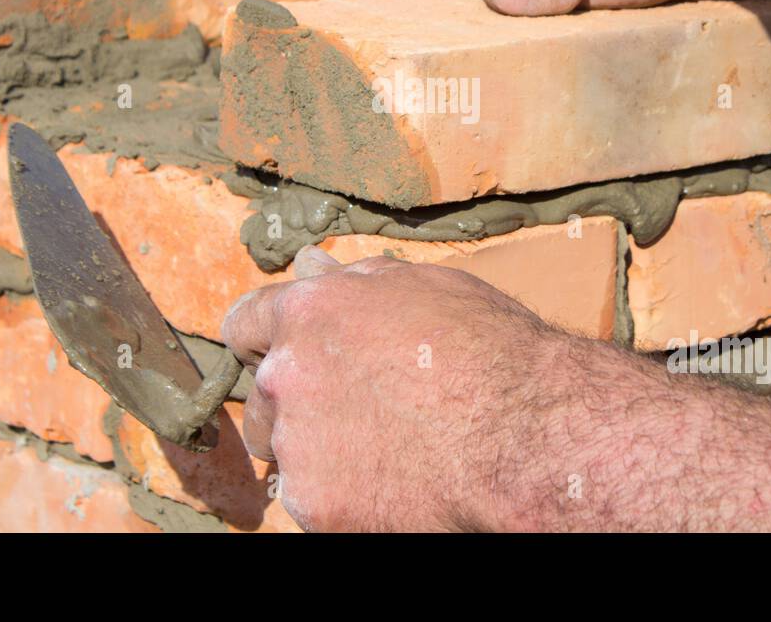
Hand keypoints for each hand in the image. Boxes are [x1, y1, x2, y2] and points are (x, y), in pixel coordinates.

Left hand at [220, 246, 565, 531]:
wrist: (527, 436)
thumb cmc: (489, 352)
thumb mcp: (425, 289)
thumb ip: (353, 283)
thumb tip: (307, 265)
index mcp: (308, 314)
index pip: (244, 322)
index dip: (266, 340)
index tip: (293, 357)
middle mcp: (287, 376)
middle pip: (263, 396)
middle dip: (299, 402)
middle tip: (365, 412)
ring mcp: (298, 444)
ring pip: (289, 453)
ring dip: (321, 451)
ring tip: (392, 449)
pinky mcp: (316, 505)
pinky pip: (315, 501)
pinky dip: (348, 497)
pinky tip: (400, 484)